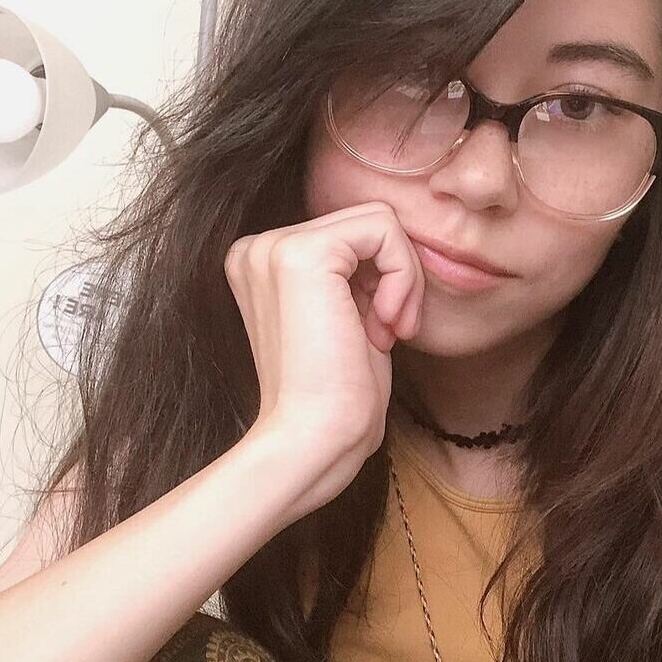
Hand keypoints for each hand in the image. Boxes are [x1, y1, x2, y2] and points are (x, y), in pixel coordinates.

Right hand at [223, 200, 424, 517]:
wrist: (313, 441)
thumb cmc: (337, 400)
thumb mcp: (350, 321)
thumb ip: (359, 278)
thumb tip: (396, 244)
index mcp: (264, 264)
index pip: (350, 236)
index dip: (383, 278)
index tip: (382, 332)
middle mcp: (258, 248)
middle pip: (366, 221)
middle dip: (398, 274)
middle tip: (393, 331)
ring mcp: (274, 246)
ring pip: (379, 220)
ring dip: (403, 276)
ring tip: (389, 330)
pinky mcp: (302, 254)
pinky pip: (384, 230)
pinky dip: (403, 275)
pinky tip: (386, 324)